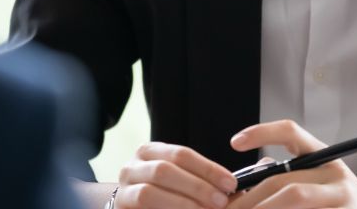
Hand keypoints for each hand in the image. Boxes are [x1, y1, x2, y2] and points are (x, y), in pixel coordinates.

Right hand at [116, 141, 238, 208]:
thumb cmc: (163, 195)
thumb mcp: (180, 181)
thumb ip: (201, 182)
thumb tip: (234, 187)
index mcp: (149, 152)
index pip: (181, 154)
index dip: (207, 168)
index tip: (231, 183)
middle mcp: (132, 167)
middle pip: (164, 170)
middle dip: (196, 186)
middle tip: (221, 201)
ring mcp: (122, 190)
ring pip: (149, 193)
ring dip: (181, 204)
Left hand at [225, 121, 356, 208]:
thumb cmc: (336, 201)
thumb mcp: (318, 179)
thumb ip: (285, 175)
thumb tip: (241, 185)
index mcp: (325, 156)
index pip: (291, 132)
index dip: (262, 133)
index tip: (234, 142)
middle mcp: (336, 175)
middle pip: (286, 182)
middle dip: (251, 199)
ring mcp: (344, 200)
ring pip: (295, 200)